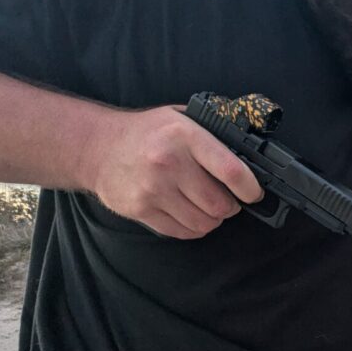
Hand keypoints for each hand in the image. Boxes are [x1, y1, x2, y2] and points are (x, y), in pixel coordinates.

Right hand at [85, 106, 262, 238]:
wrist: (97, 146)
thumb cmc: (148, 133)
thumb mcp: (182, 118)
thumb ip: (214, 133)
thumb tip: (250, 154)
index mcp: (184, 136)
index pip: (231, 171)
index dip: (250, 189)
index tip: (253, 193)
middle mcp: (168, 163)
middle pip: (219, 204)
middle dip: (231, 207)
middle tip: (228, 200)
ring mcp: (152, 189)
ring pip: (203, 223)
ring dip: (212, 219)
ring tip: (208, 207)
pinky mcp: (140, 209)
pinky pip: (182, 232)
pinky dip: (193, 228)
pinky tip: (189, 213)